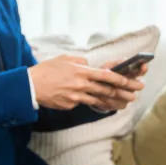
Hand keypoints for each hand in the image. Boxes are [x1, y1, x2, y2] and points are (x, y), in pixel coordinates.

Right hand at [27, 55, 144, 110]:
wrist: (31, 86)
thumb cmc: (47, 70)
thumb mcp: (64, 59)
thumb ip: (80, 62)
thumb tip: (88, 65)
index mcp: (82, 71)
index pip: (106, 75)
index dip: (121, 79)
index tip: (131, 81)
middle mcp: (81, 85)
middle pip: (106, 90)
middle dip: (123, 92)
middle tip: (134, 95)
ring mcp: (76, 97)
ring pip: (97, 99)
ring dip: (111, 101)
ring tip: (123, 103)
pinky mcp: (70, 105)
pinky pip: (81, 103)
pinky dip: (87, 101)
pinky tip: (93, 102)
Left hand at [92, 58, 149, 110]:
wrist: (94, 89)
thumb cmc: (103, 74)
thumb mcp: (107, 66)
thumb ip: (116, 63)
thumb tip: (125, 60)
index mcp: (131, 74)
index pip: (141, 71)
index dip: (143, 69)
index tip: (143, 65)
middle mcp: (133, 86)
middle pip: (139, 86)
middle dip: (132, 83)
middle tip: (124, 81)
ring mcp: (128, 97)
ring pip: (131, 96)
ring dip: (120, 92)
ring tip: (109, 89)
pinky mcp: (121, 105)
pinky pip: (119, 104)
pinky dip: (109, 99)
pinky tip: (101, 96)